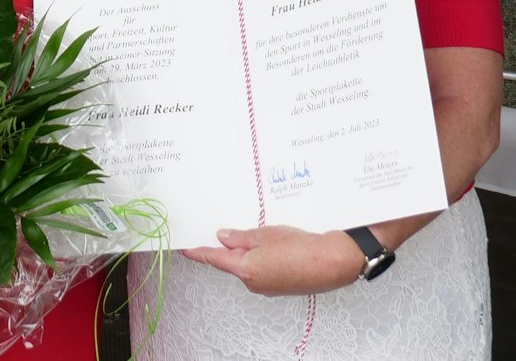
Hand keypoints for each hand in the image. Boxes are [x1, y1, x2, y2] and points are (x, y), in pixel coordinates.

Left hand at [182, 225, 364, 296]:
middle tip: (238, 227)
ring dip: (251, 251)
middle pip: (232, 262)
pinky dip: (264, 258)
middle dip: (232, 246)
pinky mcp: (280, 287)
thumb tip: (222, 238)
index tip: (184, 248)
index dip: (197, 252)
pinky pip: (263, 270)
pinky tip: (277, 247)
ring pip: (249, 265)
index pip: (213, 258)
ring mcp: (267, 287)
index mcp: (244, 269)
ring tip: (268, 236)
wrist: (331, 262)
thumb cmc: (300, 248)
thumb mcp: (265, 234)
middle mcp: (253, 282)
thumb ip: (240, 237)